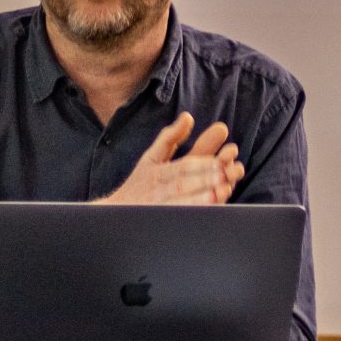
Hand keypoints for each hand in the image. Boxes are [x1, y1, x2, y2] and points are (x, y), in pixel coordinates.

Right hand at [105, 113, 244, 205]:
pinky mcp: (160, 223)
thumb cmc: (139, 184)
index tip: (222, 159)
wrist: (114, 216)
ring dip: (202, 198)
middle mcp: (159, 191)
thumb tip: (188, 117)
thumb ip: (170, 138)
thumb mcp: (151, 158)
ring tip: (221, 192)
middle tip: (226, 173)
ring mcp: (159, 209)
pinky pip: (177, 219)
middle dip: (205, 179)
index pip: (183, 167)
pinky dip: (193, 215)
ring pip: (180, 203)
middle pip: (183, 184)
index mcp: (158, 173)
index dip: (202, 163)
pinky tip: (210, 212)